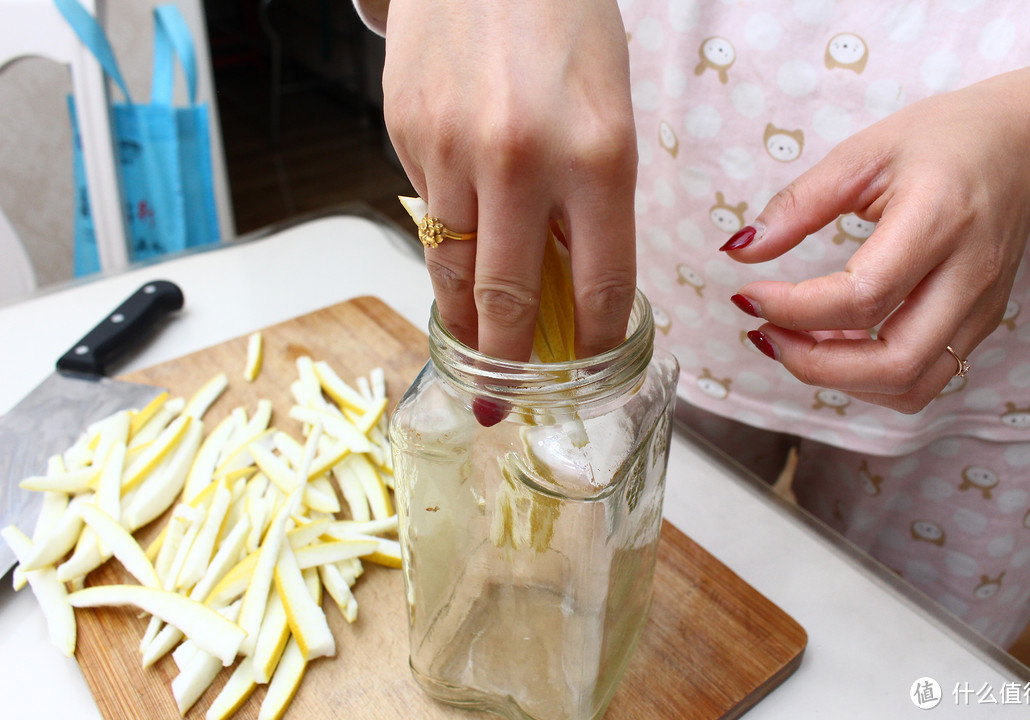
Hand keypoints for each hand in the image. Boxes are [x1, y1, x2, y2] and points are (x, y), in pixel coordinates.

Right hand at [382, 0, 637, 360]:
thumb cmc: (564, 26)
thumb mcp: (607, 109)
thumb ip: (591, 199)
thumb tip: (569, 282)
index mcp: (601, 154)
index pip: (601, 283)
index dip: (593, 344)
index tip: (587, 371)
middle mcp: (524, 160)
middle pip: (511, 299)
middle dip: (510, 363)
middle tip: (505, 399)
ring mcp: (454, 149)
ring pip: (454, 270)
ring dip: (464, 322)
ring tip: (472, 350)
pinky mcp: (405, 136)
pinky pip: (427, 214)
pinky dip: (445, 242)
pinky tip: (458, 249)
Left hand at [724, 59, 1029, 412]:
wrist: (1025, 144)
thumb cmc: (944, 140)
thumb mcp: (862, 154)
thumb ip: (797, 205)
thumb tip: (739, 250)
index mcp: (940, 219)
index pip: (863, 296)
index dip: (793, 308)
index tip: (748, 296)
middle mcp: (970, 274)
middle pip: (893, 362)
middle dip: (812, 363)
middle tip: (765, 333)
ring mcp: (982, 308)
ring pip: (911, 386)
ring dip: (840, 379)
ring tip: (797, 339)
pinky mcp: (981, 324)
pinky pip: (924, 380)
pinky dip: (869, 379)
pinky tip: (836, 344)